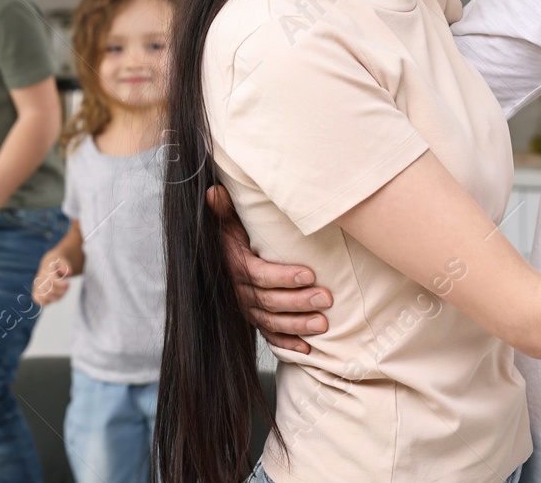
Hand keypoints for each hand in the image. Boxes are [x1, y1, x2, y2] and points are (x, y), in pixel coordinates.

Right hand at [32, 252, 72, 304]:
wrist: (48, 266)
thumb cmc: (57, 264)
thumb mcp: (62, 261)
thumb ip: (65, 265)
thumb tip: (68, 273)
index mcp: (46, 271)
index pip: (52, 281)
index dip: (61, 284)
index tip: (69, 282)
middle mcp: (40, 280)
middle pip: (50, 291)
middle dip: (62, 291)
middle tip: (67, 286)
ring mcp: (37, 287)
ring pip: (46, 298)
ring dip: (57, 297)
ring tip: (62, 291)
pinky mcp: (36, 293)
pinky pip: (41, 302)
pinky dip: (49, 301)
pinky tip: (55, 295)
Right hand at [207, 184, 331, 353]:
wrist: (220, 263)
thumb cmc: (233, 238)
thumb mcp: (228, 223)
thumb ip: (223, 210)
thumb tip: (214, 191)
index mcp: (236, 267)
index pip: (260, 275)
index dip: (284, 277)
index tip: (310, 274)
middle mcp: (239, 292)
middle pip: (270, 301)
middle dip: (299, 301)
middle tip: (326, 298)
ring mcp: (247, 309)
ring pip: (272, 322)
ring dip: (298, 325)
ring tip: (323, 323)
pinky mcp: (254, 321)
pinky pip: (269, 337)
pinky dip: (287, 344)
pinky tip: (307, 350)